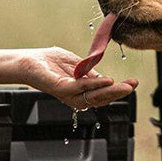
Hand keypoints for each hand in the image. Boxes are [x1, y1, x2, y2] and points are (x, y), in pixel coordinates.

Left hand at [18, 47, 137, 109]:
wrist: (27, 61)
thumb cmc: (49, 63)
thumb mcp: (77, 66)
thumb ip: (91, 73)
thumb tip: (107, 80)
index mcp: (81, 91)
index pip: (103, 94)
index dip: (119, 90)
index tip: (134, 82)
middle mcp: (76, 96)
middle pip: (101, 99)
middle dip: (119, 93)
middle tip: (133, 86)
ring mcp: (68, 94)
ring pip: (93, 97)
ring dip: (110, 91)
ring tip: (123, 85)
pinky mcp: (59, 88)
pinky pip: (79, 88)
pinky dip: (93, 84)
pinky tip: (105, 80)